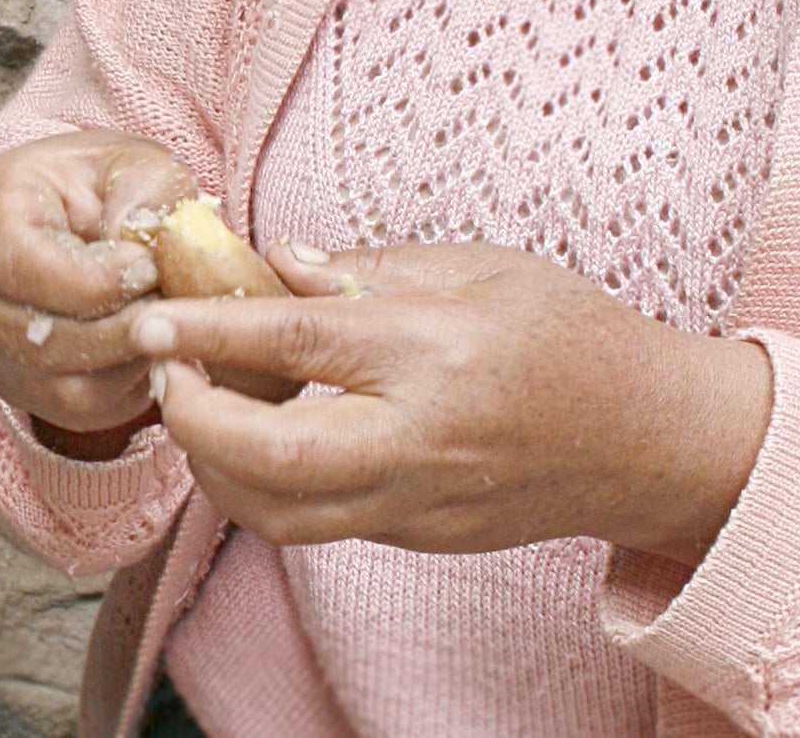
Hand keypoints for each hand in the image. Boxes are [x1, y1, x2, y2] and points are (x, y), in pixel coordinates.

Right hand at [0, 130, 198, 449]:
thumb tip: (142, 244)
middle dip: (117, 330)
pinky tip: (141, 350)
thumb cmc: (107, 183)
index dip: (92, 281)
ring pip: (50, 383)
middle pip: (32, 335)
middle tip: (168, 306)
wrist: (80, 211)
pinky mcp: (0, 373)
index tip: (149, 269)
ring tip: (159, 326)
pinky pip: (62, 407)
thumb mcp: (137, 163)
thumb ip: (148, 191)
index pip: (19, 265)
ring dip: (121, 364)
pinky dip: (115, 388)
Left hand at [133, 242, 773, 564]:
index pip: (294, 342)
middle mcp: (420, 438)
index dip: (206, 333)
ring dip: (215, 468)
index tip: (147, 322)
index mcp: (432, 350)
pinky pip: (319, 524)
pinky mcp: (419, 538)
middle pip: (270, 460)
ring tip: (196, 407)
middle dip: (193, 423)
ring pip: (280, 514)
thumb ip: (368, 265)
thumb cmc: (569, 332)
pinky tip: (252, 439)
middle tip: (165, 376)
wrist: (652, 438)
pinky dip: (264, 488)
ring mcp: (419, 502)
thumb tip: (274, 261)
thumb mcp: (477, 264)